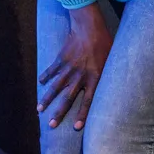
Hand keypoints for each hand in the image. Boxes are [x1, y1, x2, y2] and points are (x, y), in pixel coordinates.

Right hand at [38, 1, 112, 130]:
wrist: (89, 26)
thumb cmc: (104, 43)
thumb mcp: (111, 60)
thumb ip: (107, 74)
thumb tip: (113, 84)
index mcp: (94, 77)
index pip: (88, 100)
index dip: (82, 114)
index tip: (77, 127)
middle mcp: (80, 76)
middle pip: (68, 98)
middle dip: (59, 112)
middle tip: (51, 124)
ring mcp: (69, 68)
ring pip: (56, 87)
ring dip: (47, 99)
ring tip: (39, 109)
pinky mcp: (61, 59)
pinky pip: (51, 70)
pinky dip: (45, 77)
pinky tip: (40, 83)